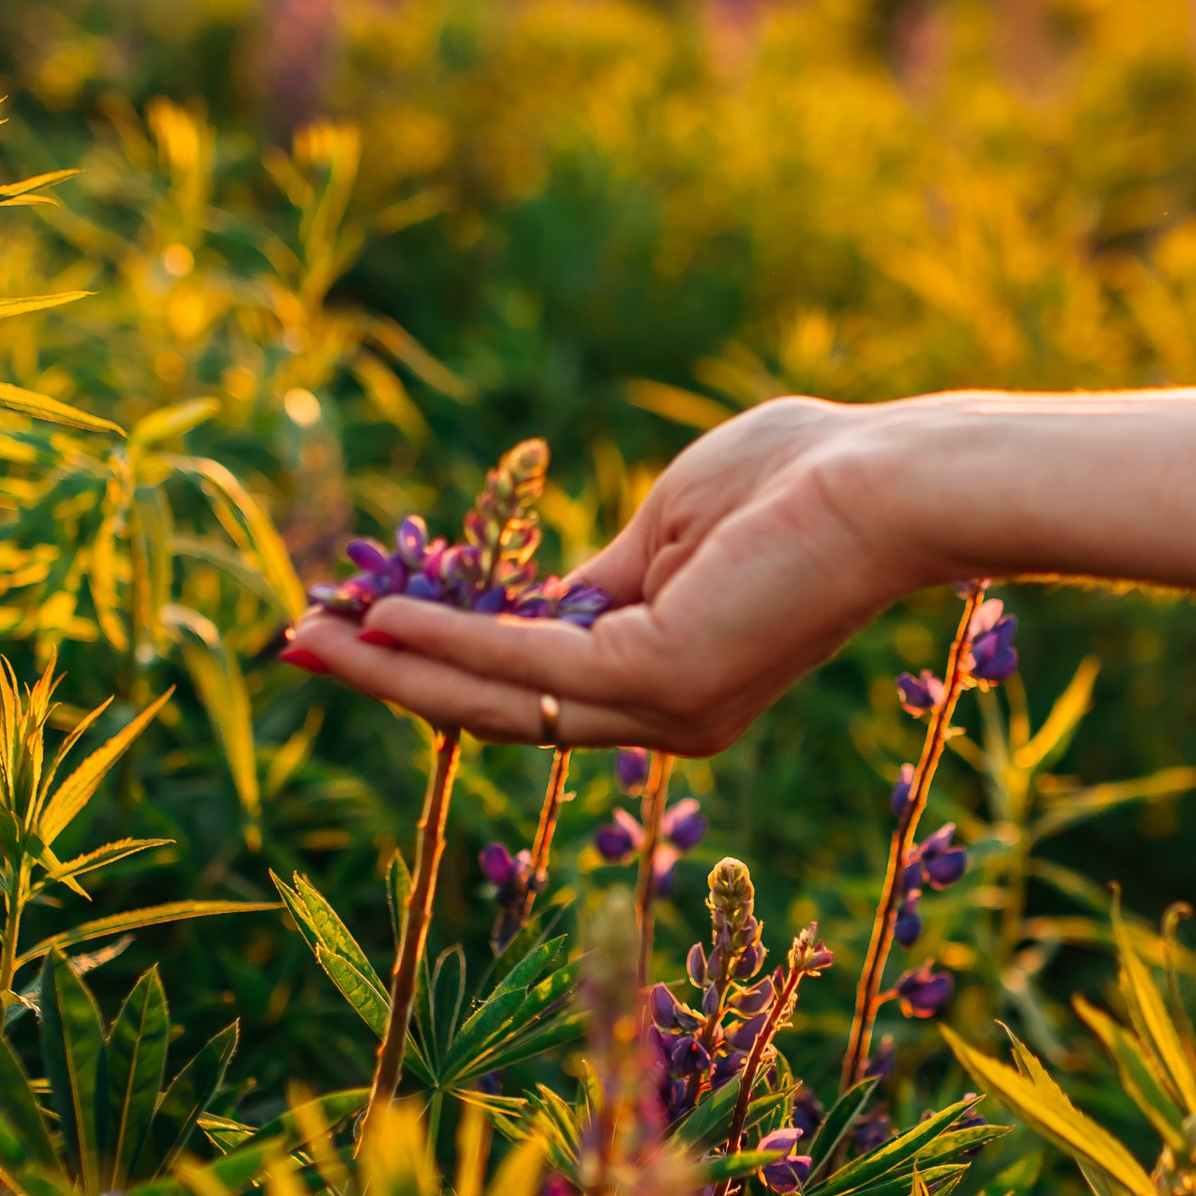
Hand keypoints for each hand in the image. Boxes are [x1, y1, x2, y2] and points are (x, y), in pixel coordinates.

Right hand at [284, 396, 934, 750]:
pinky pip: (527, 664)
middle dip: (393, 680)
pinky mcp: (661, 678)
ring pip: (497, 699)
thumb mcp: (674, 529)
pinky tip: (383, 622)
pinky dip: (450, 643)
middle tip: (301, 649)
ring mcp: (665, 707)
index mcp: (675, 679)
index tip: (358, 625)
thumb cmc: (805, 480)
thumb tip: (532, 599)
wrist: (894, 479)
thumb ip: (601, 577)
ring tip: (310, 640)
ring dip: (396, 670)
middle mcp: (667, 716)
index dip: (439, 657)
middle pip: (497, 708)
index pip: (533, 682)